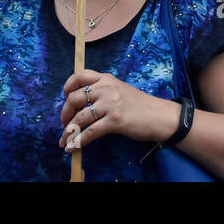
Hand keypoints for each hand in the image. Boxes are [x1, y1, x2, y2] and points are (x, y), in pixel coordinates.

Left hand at [58, 69, 179, 151]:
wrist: (159, 115)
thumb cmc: (139, 105)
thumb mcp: (119, 89)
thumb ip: (102, 90)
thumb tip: (79, 102)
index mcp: (106, 78)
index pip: (80, 75)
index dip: (68, 86)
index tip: (65, 97)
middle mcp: (106, 88)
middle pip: (74, 98)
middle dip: (65, 113)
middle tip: (64, 124)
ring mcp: (110, 104)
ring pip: (80, 117)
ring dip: (68, 132)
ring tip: (64, 141)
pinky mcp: (114, 121)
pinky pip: (90, 132)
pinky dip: (78, 141)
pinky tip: (73, 147)